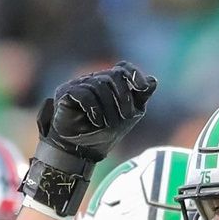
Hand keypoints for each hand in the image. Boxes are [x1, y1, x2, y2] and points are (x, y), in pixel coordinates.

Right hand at [35, 63, 156, 171]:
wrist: (82, 151)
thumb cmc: (105, 134)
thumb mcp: (129, 116)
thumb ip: (140, 97)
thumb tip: (153, 80)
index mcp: (109, 82)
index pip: (123, 68)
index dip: (134, 74)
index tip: (142, 87)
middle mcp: (93, 79)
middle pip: (113, 76)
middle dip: (124, 97)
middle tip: (126, 117)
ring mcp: (78, 84)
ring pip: (99, 85)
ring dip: (108, 108)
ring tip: (107, 124)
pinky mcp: (65, 92)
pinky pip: (84, 94)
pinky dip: (94, 109)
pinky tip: (96, 122)